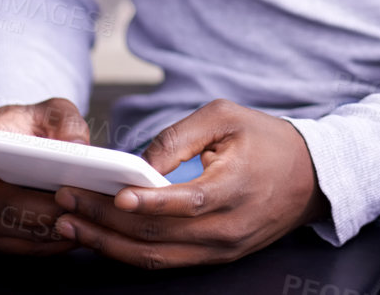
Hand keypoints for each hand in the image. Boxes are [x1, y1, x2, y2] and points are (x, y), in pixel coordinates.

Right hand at [0, 97, 90, 255]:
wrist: (24, 147)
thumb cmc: (34, 126)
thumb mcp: (52, 111)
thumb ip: (67, 121)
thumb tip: (78, 145)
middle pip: (0, 205)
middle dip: (38, 208)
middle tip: (74, 203)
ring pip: (17, 230)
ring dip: (51, 228)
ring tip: (87, 217)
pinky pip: (27, 248)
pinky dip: (54, 243)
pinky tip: (80, 231)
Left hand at [50, 97, 329, 268]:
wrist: (312, 178)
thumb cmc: (269, 140)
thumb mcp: (227, 116)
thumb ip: (180, 136)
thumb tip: (139, 162)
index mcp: (234, 188)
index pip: (183, 203)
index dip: (146, 202)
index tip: (112, 194)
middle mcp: (226, 228)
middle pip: (157, 235)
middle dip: (105, 220)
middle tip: (67, 202)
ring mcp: (221, 249)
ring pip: (155, 257)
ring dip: (107, 244)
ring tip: (69, 225)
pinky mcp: (215, 258)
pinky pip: (166, 262)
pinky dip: (129, 252)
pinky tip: (101, 238)